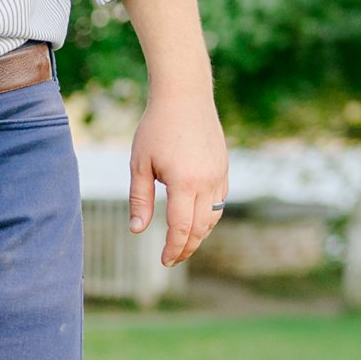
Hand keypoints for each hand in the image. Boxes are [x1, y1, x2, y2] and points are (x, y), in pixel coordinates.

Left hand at [129, 90, 229, 266]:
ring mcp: (219, 174)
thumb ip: (139, 200)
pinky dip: (208, 216)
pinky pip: (219, 201)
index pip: (181, 227)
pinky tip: (195, 221)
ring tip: (182, 245)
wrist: (185, 96)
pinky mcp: (223, 168)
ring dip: (199, 234)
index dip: (173, 248)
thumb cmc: (156, 128)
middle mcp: (207, 181)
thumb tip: (137, 231)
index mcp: (184, 183)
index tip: (164, 262)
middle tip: (171, 260)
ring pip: (213, 216)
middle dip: (186, 247)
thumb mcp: (139, 165)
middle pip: (200, 228)